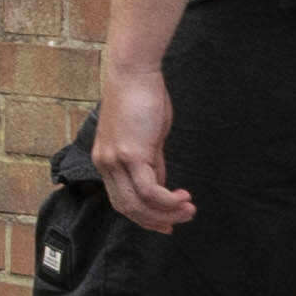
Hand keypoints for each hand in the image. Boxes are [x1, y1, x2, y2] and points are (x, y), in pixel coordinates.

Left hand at [97, 54, 194, 231]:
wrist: (133, 73)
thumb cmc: (142, 99)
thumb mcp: (146, 137)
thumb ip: (152, 161)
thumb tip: (161, 182)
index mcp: (106, 161)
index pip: (120, 200)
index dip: (143, 216)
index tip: (166, 223)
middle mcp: (105, 164)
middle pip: (127, 208)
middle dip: (155, 221)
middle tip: (180, 221)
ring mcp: (115, 160)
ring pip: (137, 204)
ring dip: (166, 213)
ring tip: (189, 210)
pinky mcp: (130, 154)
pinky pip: (149, 190)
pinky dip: (167, 200)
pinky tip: (183, 197)